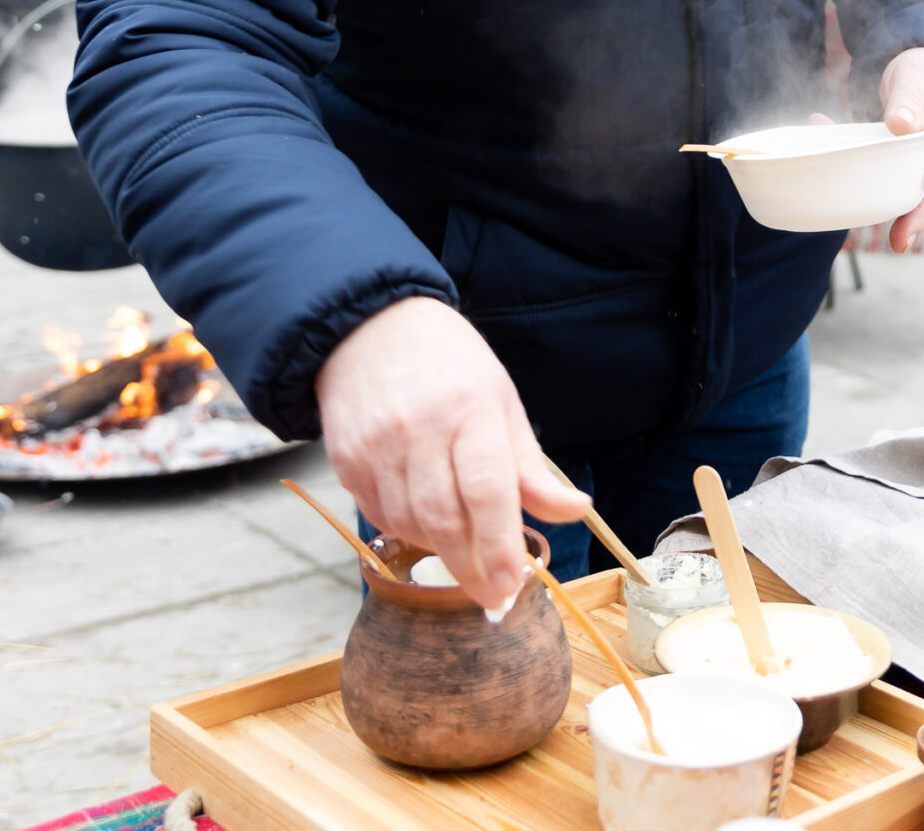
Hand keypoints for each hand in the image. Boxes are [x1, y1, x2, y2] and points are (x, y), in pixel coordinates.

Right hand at [314, 296, 587, 612]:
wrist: (369, 328)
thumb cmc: (449, 365)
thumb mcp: (501, 402)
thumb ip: (532, 468)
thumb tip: (576, 510)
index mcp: (469, 409)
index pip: (486, 489)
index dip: (500, 543)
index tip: (512, 584)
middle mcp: (418, 430)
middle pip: (444, 520)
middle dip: (471, 568)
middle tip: (493, 596)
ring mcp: (376, 447)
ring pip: (410, 525)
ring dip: (440, 550)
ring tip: (463, 548)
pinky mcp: (346, 461)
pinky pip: (379, 516)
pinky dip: (406, 531)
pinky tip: (424, 521)